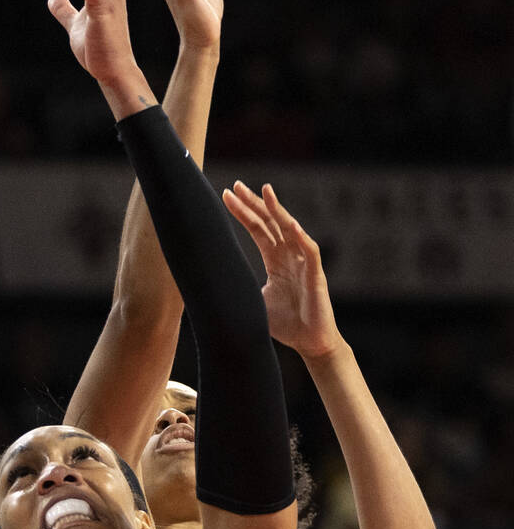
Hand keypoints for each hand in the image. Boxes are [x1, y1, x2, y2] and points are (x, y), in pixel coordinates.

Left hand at [223, 182, 339, 359]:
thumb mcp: (255, 301)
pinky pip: (310, 252)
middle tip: (237, 185)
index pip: (258, 229)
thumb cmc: (286, 324)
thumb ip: (240, 288)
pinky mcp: (316, 276)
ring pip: (291, 229)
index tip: (227, 195)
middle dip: (254, 203)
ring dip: (278, 210)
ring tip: (265, 191)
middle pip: (271, 222)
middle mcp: (289, 256)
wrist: (309, 343)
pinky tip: (292, 224)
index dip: (244, 212)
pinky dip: (302, 238)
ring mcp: (304, 263)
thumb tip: (212, 286)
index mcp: (275, 260)